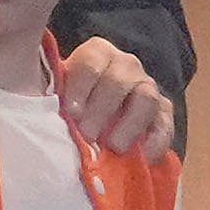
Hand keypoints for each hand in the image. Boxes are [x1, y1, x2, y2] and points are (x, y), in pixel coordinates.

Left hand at [58, 38, 173, 159]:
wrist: (94, 119)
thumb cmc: (70, 105)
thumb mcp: (57, 94)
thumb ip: (53, 96)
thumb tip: (44, 110)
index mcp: (97, 54)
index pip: (91, 63)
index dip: (81, 87)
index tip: (72, 112)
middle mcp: (126, 65)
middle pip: (119, 80)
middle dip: (102, 109)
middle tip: (88, 134)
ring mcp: (147, 87)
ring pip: (146, 98)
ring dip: (130, 124)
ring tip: (115, 147)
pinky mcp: (163, 112)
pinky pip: (165, 123)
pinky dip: (157, 140)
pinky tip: (145, 156)